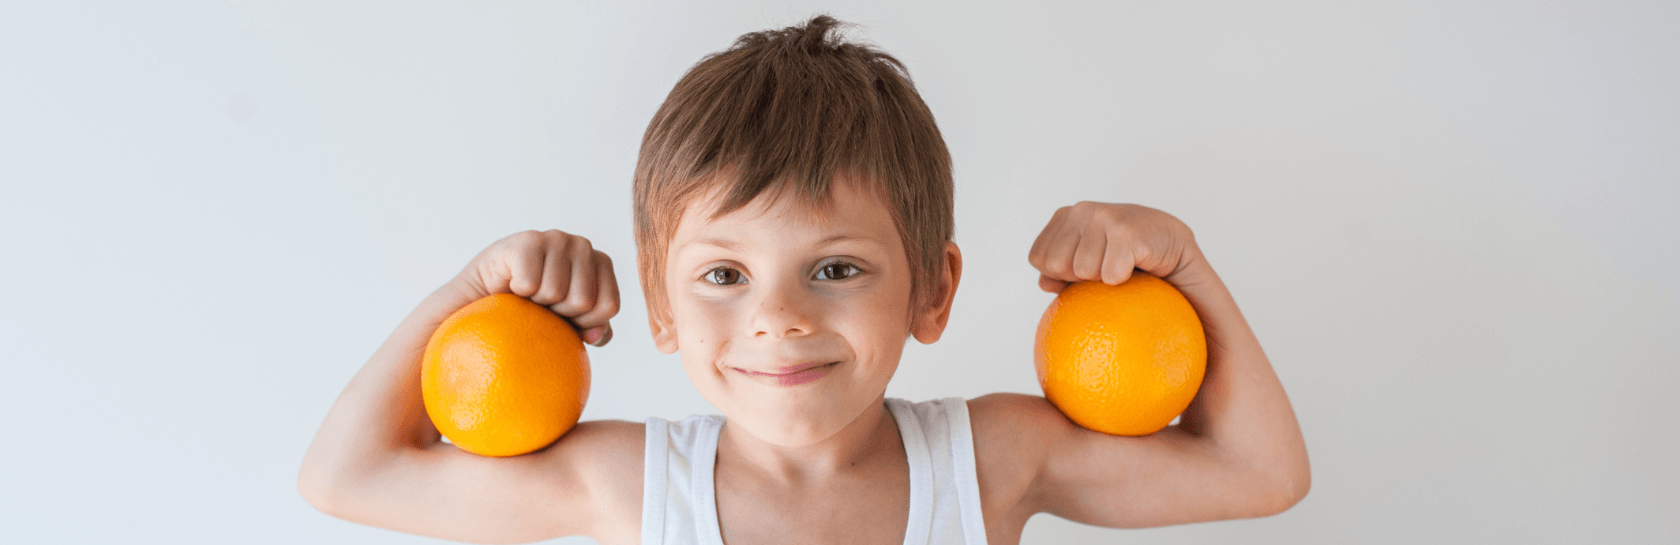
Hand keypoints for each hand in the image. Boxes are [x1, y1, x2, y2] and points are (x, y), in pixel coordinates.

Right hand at [455, 230, 619, 345]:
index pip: (609, 306)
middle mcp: (583, 245)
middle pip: (583, 301)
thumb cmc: (533, 308)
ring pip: (555, 293)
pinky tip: (513, 283)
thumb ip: (594, 330)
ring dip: (536, 304)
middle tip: (542, 303)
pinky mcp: (528, 240)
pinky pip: (530, 284)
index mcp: (601, 263)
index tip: (566, 315)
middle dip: (559, 313)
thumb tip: (596, 336)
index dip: (585, 322)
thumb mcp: (570, 325)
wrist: (486, 296)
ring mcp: (556, 238)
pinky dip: (517, 293)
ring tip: (528, 294)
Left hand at [1027, 202, 1199, 292]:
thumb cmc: (1130, 258)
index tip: (1087, 266)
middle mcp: (1082, 210)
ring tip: (1123, 263)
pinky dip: (1124, 281)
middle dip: (1079, 277)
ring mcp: (1104, 217)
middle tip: (1107, 265)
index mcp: (1066, 215)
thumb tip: (1043, 282)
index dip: (1060, 273)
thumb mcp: (1088, 265)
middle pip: (1056, 265)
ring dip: (1104, 279)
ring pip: (1082, 271)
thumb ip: (1060, 273)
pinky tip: (1138, 265)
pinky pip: (1110, 276)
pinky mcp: (1127, 232)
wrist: (1175, 248)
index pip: (1037, 258)